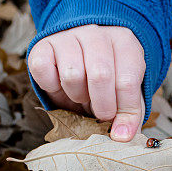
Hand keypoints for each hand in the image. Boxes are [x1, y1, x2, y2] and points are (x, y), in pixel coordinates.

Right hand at [28, 24, 145, 141]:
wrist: (80, 52)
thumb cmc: (107, 75)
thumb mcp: (124, 90)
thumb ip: (129, 112)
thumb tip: (123, 137)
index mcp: (124, 42)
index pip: (127, 80)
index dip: (126, 112)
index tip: (121, 133)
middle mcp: (96, 33)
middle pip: (100, 75)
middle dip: (102, 106)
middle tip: (101, 114)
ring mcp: (67, 36)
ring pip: (71, 75)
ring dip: (77, 95)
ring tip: (82, 94)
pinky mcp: (42, 45)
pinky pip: (42, 70)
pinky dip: (50, 86)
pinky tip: (60, 85)